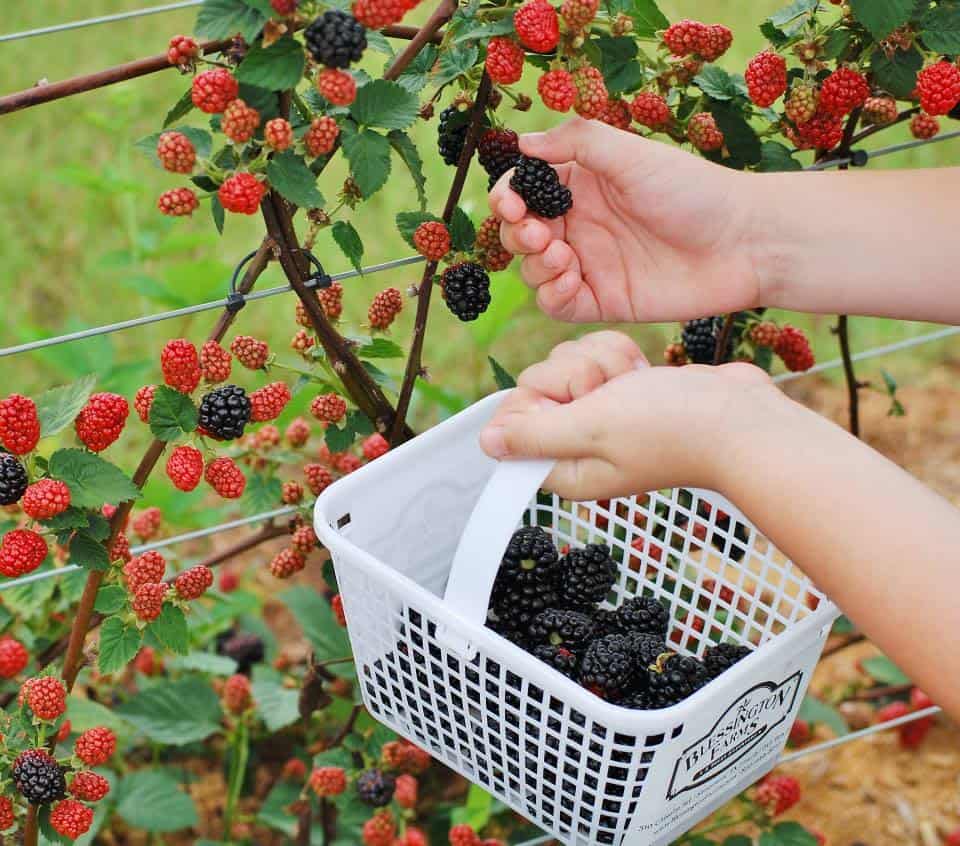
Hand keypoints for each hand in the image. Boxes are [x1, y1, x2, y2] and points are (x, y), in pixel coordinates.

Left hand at [479, 332, 778, 499]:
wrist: (738, 417)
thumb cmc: (670, 429)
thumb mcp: (590, 430)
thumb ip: (534, 436)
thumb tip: (487, 445)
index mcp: (564, 466)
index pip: (514, 424)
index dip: (534, 399)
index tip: (568, 399)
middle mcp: (579, 442)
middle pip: (538, 385)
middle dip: (573, 374)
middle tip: (607, 391)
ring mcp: (602, 413)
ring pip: (568, 362)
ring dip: (600, 362)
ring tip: (631, 383)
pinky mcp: (623, 388)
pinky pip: (596, 355)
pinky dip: (618, 356)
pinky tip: (641, 371)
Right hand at [489, 118, 764, 323]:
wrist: (744, 244)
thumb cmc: (694, 191)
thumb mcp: (633, 154)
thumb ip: (578, 143)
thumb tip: (524, 142)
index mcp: (582, 185)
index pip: (526, 190)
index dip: (508, 196)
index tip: (510, 201)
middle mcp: (581, 225)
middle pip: (521, 234)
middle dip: (516, 234)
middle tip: (536, 233)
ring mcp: (591, 265)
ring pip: (534, 272)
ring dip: (535, 265)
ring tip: (561, 257)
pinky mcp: (604, 301)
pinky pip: (559, 305)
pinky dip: (553, 295)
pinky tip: (570, 280)